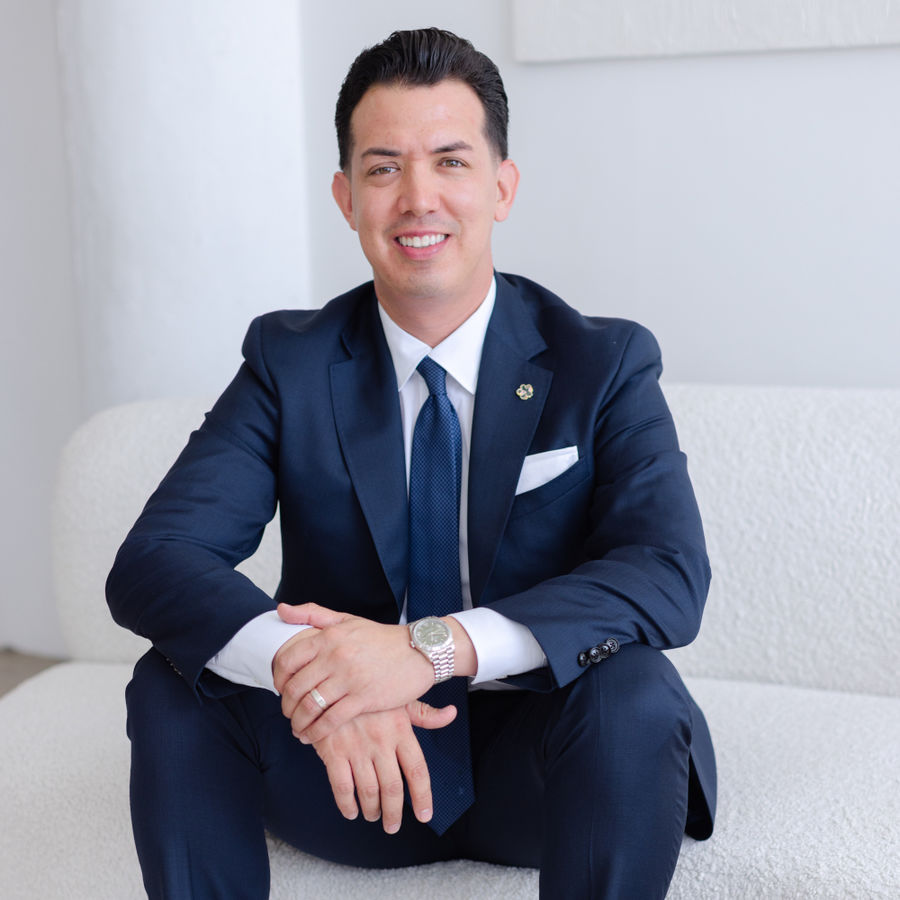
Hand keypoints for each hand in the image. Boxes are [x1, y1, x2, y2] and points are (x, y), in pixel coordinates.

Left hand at [273, 603, 434, 743]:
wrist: (419, 650)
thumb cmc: (381, 637)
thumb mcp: (346, 620)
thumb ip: (312, 613)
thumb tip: (280, 609)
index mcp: (329, 636)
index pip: (288, 660)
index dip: (277, 678)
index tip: (280, 688)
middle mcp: (335, 656)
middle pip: (295, 687)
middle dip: (286, 706)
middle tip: (288, 713)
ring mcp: (349, 678)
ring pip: (310, 707)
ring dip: (298, 722)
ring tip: (298, 728)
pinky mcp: (364, 698)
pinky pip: (330, 720)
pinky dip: (316, 732)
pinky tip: (311, 737)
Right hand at [313, 700, 455, 832]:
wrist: (331, 683)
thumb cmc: (369, 691)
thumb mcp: (398, 698)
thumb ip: (424, 714)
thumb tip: (451, 713)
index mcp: (400, 729)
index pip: (417, 770)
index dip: (423, 796)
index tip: (425, 815)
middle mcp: (381, 741)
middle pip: (393, 788)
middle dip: (394, 813)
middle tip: (393, 826)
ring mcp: (356, 747)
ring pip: (368, 791)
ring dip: (372, 810)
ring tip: (373, 815)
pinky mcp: (333, 751)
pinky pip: (342, 787)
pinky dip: (347, 804)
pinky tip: (351, 811)